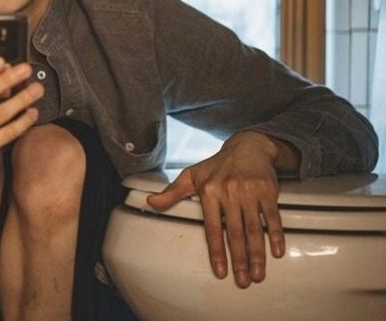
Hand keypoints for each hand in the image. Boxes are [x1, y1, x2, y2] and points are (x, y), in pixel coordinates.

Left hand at [146, 131, 286, 287]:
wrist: (247, 146)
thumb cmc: (217, 166)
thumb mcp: (191, 175)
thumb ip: (172, 192)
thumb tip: (150, 202)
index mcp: (208, 191)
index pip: (212, 228)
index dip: (217, 252)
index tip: (221, 272)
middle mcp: (229, 192)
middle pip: (235, 233)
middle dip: (240, 260)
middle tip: (243, 281)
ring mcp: (249, 191)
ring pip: (254, 229)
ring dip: (257, 254)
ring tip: (258, 275)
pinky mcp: (268, 191)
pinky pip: (272, 217)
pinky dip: (276, 236)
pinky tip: (277, 252)